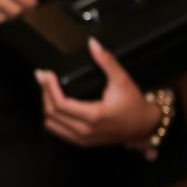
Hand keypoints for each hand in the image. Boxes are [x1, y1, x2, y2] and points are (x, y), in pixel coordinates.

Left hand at [37, 38, 162, 148]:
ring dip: (46, 105)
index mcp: (95, 116)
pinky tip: (53, 103)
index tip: (46, 74)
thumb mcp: (122, 80)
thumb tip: (93, 44)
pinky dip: (51, 117)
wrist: (144, 126)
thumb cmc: (134, 105)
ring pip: (51, 124)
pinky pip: (58, 131)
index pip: (60, 104)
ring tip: (47, 89)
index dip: (49, 88)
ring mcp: (83, 139)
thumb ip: (106, 61)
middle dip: (44, 93)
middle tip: (43, 77)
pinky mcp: (82, 142)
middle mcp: (86, 130)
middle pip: (51, 113)